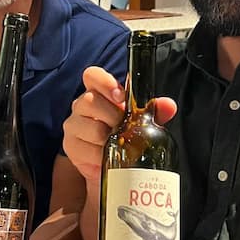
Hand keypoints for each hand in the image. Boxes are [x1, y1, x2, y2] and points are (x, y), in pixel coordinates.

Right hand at [63, 66, 176, 184]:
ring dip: (109, 137)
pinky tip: (108, 156)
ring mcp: (73, 125)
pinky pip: (86, 149)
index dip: (104, 82)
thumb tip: (169, 105)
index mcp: (98, 92)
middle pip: (90, 101)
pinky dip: (101, 154)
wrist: (111, 164)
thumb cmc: (124, 134)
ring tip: (119, 143)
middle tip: (125, 127)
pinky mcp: (71, 146)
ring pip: (91, 127)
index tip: (120, 95)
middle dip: (113, 116)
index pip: (92, 75)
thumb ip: (154, 110)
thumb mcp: (142, 120)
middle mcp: (81, 105)